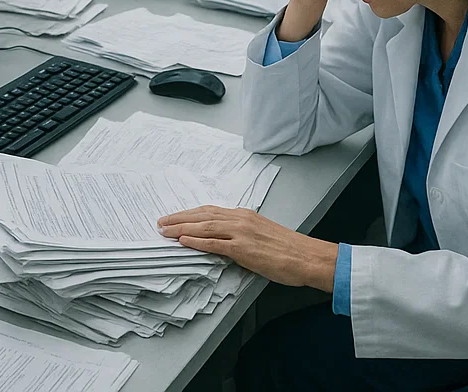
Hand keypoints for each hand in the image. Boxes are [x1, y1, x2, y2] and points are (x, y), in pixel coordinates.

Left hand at [159, 206, 341, 291]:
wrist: (306, 257)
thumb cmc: (288, 250)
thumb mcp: (261, 235)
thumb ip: (241, 235)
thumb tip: (223, 242)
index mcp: (244, 215)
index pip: (210, 211)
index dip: (189, 214)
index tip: (174, 217)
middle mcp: (240, 219)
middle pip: (202, 215)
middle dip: (179, 218)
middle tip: (161, 222)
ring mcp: (241, 232)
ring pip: (204, 226)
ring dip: (181, 228)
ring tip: (165, 231)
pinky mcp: (243, 248)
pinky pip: (215, 243)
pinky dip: (197, 241)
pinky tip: (183, 241)